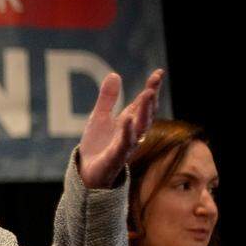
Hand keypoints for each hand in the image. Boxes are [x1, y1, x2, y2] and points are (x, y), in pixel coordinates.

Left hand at [78, 68, 163, 188]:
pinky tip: (128, 119)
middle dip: (151, 98)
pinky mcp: (116, 157)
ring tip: (148, 94)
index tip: (158, 73)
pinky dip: (127, 132)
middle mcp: (132, 133)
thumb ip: (108, 98)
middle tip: (155, 82)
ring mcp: (126, 145)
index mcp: (129, 122)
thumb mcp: (100, 117)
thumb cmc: (97, 146)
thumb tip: (114, 74)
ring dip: (144, 111)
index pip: (143, 103)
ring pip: (140, 128)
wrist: (87, 172)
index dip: (151, 88)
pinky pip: (124, 144)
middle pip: (146, 114)